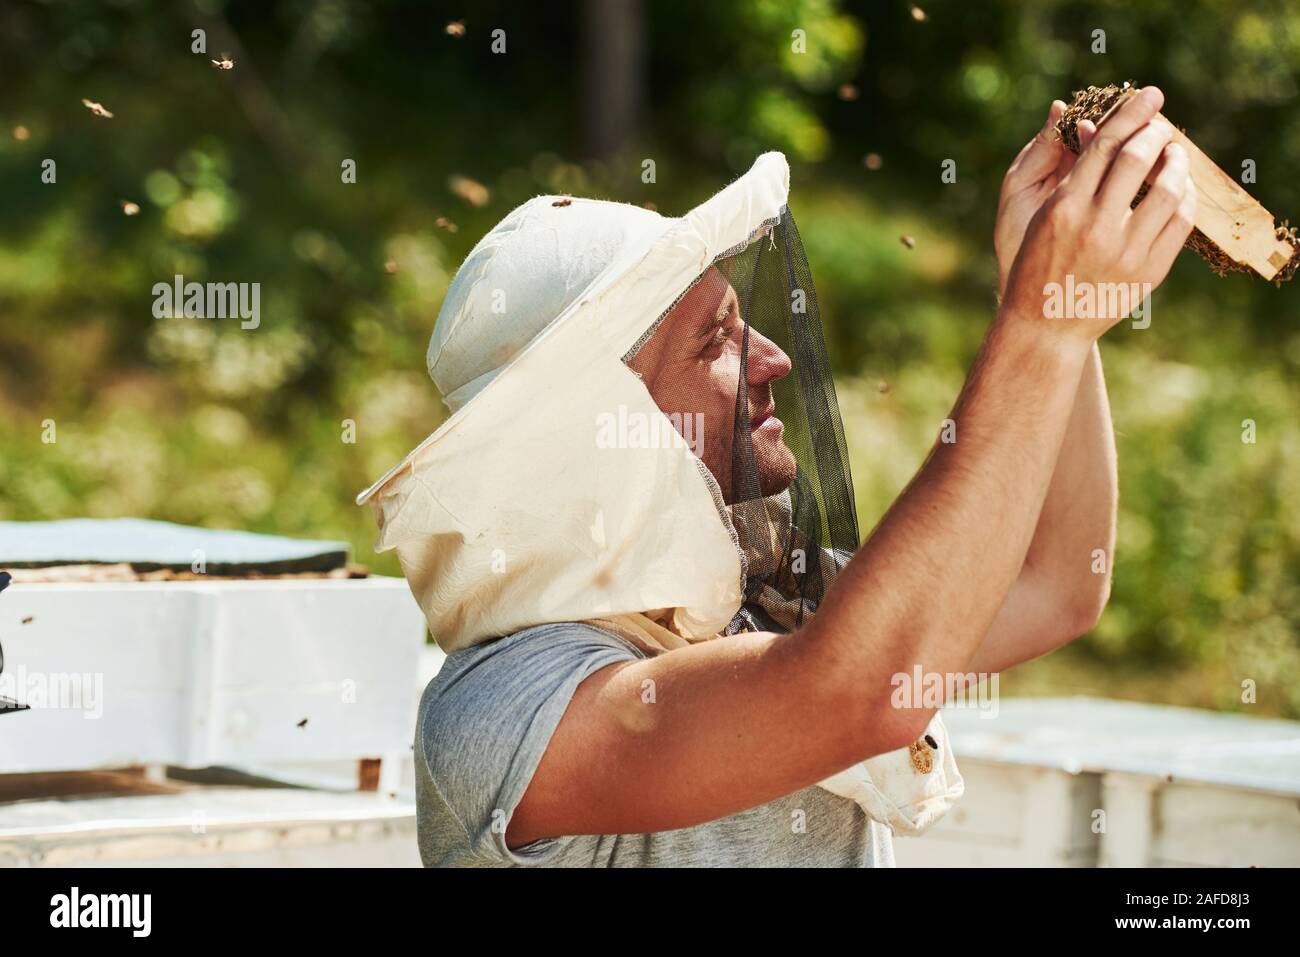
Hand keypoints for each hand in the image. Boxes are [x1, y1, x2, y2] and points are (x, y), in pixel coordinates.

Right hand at [999, 86, 1196, 342]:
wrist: (1044, 326)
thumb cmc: (1037, 265)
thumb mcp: (1042, 217)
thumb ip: (1073, 174)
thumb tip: (1096, 125)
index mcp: (1064, 209)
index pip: (1105, 146)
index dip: (1131, 115)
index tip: (1151, 95)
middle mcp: (1096, 227)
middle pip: (1138, 160)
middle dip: (1156, 134)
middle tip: (1161, 126)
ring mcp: (1125, 252)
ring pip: (1168, 190)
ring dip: (1176, 164)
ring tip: (1175, 155)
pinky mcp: (1147, 272)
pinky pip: (1180, 224)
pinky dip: (1184, 199)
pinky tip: (1179, 190)